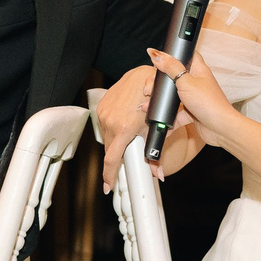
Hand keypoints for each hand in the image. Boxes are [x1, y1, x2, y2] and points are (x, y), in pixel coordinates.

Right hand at [97, 66, 158, 190]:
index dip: (109, 176)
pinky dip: (111, 128)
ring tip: (126, 139)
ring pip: (106, 136)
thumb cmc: (156, 98)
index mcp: (123, 129)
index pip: (111, 159)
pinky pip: (104, 123)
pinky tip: (121, 125)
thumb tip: (158, 174)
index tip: (108, 186)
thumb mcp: (156, 127)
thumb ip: (156, 153)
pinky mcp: (103, 105)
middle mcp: (110, 121)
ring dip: (114, 142)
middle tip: (122, 166)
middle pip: (109, 149)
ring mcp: (104, 112)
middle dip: (116, 158)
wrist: (148, 75)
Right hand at [145, 48, 235, 140]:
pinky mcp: (191, 112)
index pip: (185, 55)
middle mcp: (195, 82)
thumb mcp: (186, 82)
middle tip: (149, 89)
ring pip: (172, 96)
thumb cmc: (209, 103)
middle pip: (173, 76)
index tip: (157, 59)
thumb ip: (170, 68)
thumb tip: (156, 54)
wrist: (220, 129)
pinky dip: (166, 117)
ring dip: (160, 101)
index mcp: (197, 69)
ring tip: (147, 105)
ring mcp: (193, 98)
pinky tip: (158, 122)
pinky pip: (175, 113)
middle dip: (158, 83)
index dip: (172, 55)